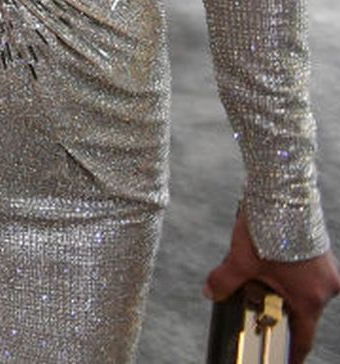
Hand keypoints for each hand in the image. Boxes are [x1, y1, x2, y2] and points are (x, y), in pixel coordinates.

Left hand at [204, 207, 339, 361]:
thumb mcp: (240, 258)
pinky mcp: (323, 255)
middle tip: (261, 312)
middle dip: (281, 313)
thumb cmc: (266, 226)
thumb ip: (224, 280)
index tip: (285, 361)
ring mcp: (328, 271)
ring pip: (304, 292)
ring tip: (263, 279)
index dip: (291, 353)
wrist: (282, 191)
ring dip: (285, 291)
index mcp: (310, 298)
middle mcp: (325, 288)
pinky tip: (272, 263)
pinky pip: (308, 275)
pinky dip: (291, 276)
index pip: (303, 339)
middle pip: (303, 313)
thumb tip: (210, 292)